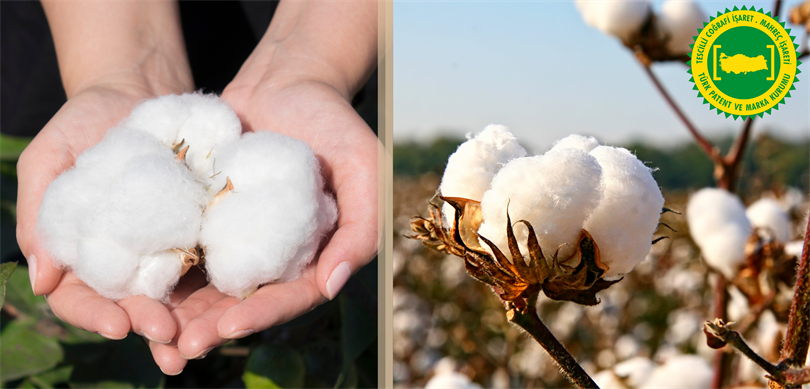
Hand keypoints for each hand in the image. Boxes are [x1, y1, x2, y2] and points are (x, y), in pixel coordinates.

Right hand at [16, 77, 196, 343]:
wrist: (139, 91)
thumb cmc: (83, 121)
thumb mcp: (50, 158)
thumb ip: (39, 212)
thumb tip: (41, 279)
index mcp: (81, 252)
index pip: (80, 297)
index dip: (94, 315)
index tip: (116, 324)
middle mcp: (125, 259)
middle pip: (132, 304)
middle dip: (148, 324)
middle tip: (165, 333)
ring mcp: (166, 247)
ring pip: (175, 295)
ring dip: (187, 321)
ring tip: (199, 338)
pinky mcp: (202, 230)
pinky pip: (212, 260)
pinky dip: (221, 284)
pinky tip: (234, 298)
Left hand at [144, 74, 379, 373]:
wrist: (287, 81)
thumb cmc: (333, 121)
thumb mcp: (364, 166)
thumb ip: (361, 227)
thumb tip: (332, 285)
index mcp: (316, 252)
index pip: (290, 295)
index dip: (262, 314)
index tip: (229, 327)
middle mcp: (275, 253)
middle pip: (244, 300)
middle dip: (213, 326)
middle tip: (180, 347)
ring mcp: (237, 236)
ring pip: (208, 283)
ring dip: (182, 311)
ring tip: (152, 332)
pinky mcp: (206, 215)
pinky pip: (184, 246)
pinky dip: (162, 268)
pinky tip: (135, 285)